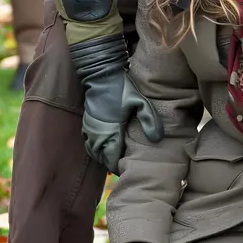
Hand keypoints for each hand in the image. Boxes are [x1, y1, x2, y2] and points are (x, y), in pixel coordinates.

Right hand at [70, 34, 162, 173]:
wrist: (102, 75)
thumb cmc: (122, 89)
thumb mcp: (140, 101)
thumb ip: (149, 119)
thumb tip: (157, 139)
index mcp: (112, 130)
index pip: (112, 157)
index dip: (118, 165)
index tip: (127, 167)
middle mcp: (98, 133)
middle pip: (101, 157)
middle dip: (110, 162)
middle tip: (122, 164)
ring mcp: (90, 128)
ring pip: (93, 151)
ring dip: (102, 156)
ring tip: (114, 157)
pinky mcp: (86, 123)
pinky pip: (88, 142)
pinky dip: (95, 148)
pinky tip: (105, 146)